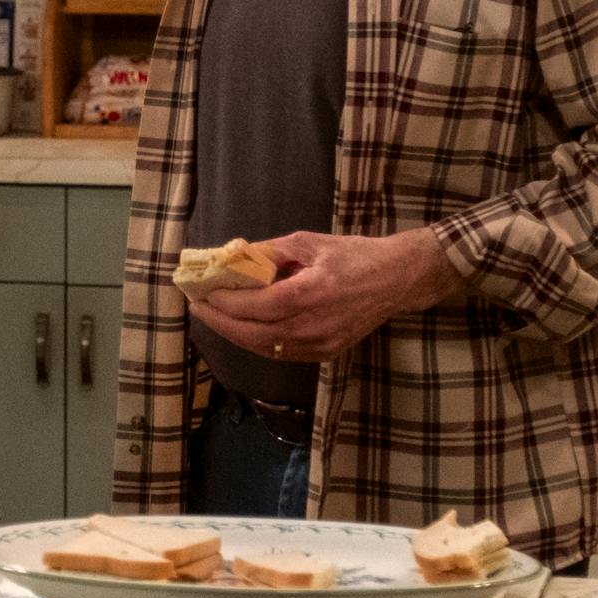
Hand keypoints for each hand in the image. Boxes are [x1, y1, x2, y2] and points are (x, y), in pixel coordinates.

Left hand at [194, 229, 458, 364]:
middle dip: (220, 321)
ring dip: (234, 334)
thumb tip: (230, 257)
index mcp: (312, 293)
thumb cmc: (354, 255)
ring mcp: (321, 345)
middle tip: (198, 307)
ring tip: (214, 317)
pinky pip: (280, 353)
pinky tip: (241, 328)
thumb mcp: (308, 243)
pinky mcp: (325, 354)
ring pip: (264, 347)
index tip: (202, 293)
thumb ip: (268, 252)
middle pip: (254, 332)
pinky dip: (256, 341)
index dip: (226, 303)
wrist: (398, 280)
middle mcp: (315, 325)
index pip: (257, 305)